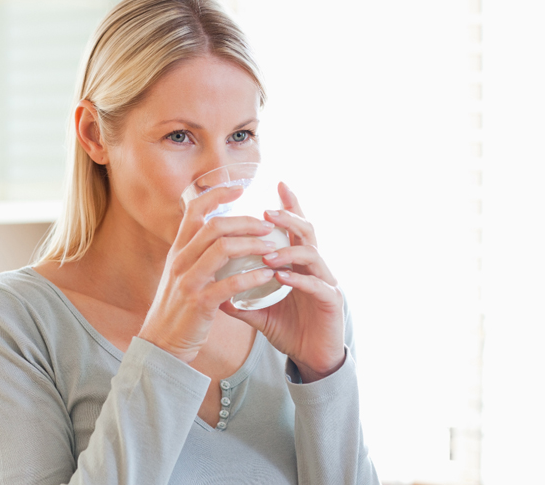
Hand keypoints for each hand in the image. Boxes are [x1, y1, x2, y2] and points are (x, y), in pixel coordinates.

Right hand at [138, 185, 278, 363]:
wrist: (160, 343)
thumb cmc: (177, 309)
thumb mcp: (179, 275)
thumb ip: (195, 254)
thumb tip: (215, 235)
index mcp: (177, 251)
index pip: (193, 211)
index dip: (216, 195)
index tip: (238, 188)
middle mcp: (180, 260)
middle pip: (214, 226)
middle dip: (245, 221)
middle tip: (268, 224)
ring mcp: (188, 281)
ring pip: (222, 249)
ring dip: (252, 244)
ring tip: (273, 247)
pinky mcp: (199, 302)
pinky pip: (229, 283)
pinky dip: (252, 277)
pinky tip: (268, 275)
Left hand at [221, 182, 344, 382]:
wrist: (312, 360)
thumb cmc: (290, 331)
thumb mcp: (260, 313)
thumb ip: (240, 300)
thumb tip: (212, 291)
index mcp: (299, 264)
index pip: (295, 229)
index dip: (289, 205)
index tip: (277, 183)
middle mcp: (316, 268)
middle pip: (307, 231)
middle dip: (288, 218)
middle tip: (267, 211)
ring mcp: (326, 282)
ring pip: (312, 254)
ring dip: (288, 250)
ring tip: (266, 253)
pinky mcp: (332, 301)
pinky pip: (316, 284)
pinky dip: (297, 278)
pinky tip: (280, 276)